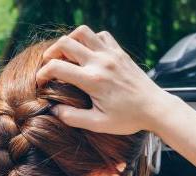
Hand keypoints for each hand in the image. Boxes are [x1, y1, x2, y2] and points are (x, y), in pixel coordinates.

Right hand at [37, 25, 175, 133]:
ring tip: (67, 55)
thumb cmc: (129, 119)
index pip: (57, 67)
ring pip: (83, 32)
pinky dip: (91, 39)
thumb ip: (73, 118)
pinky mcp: (120, 53)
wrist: (155, 108)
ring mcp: (111, 54)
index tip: (40, 82)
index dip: (42, 73)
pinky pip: (101, 35)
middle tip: (49, 65)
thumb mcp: (99, 124)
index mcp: (93, 80)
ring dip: (70, 40)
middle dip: (51, 53)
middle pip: (65, 43)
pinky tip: (89, 53)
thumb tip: (53, 110)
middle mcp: (101, 63)